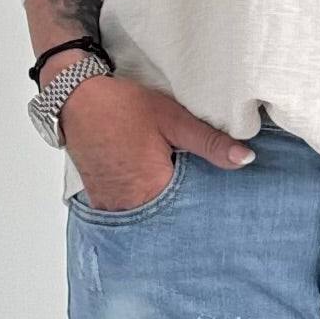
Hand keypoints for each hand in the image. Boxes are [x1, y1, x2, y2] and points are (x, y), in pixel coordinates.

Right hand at [56, 69, 255, 211]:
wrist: (73, 94)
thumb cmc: (121, 104)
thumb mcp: (172, 119)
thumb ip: (210, 142)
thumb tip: (246, 159)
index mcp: (152, 191)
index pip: (189, 216)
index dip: (204, 215)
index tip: (218, 216)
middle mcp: (130, 207)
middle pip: (167, 224)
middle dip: (184, 220)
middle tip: (203, 218)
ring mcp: (113, 207)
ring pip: (147, 223)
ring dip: (162, 218)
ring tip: (180, 214)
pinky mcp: (101, 202)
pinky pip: (127, 216)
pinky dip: (142, 213)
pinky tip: (154, 206)